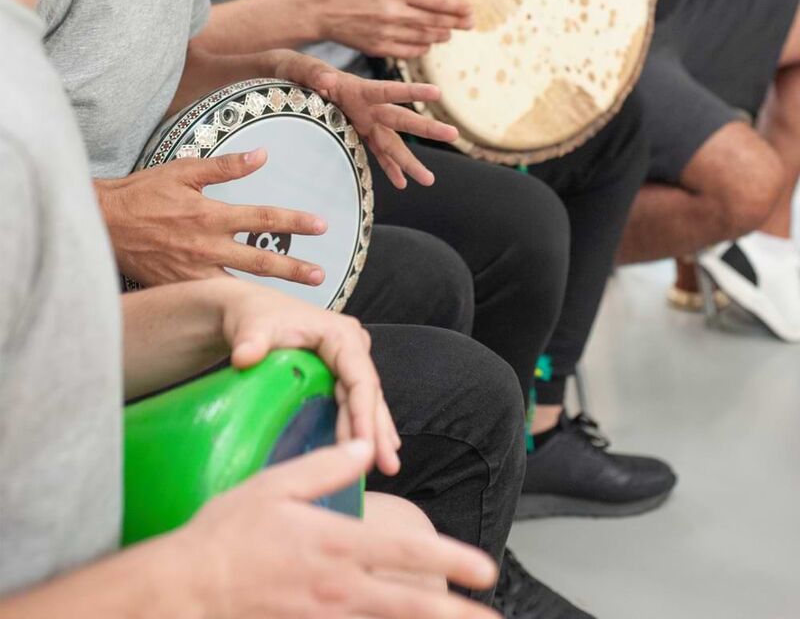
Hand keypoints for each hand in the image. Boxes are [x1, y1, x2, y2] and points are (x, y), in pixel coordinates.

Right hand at [96, 152, 327, 287]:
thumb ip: (226, 166)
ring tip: (297, 301)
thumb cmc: (143, 193)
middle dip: (293, 268)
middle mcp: (206, 247)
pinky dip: (235, 306)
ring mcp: (193, 272)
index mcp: (211, 215)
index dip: (294, 222)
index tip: (321, 225)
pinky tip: (254, 311)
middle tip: (320, 275)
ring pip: (240, 286)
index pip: (263, 218)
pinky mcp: (179, 288)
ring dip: (270, 293)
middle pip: (259, 259)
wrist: (103, 223)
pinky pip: (213, 299)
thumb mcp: (184, 171)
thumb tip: (261, 154)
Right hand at [180, 441, 496, 617]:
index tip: (485, 569)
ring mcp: (323, 618)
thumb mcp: (276, 485)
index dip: (450, 560)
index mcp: (335, 544)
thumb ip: (326, 466)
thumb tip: (365, 447)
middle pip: (408, 603)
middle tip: (492, 616)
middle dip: (454, 612)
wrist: (185, 590)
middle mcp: (337, 588)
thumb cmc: (227, 534)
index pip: (406, 554)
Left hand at [219, 284, 399, 474]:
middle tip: (386, 467)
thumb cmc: (254, 316)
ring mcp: (347, 359)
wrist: (248, 311)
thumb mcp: (254, 327)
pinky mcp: (339, 371)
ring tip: (386, 466)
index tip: (364, 447)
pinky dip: (362, 425)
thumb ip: (251, 341)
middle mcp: (351, 345)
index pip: (360, 378)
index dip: (364, 414)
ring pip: (366, 399)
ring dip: (375, 432)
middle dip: (376, 430)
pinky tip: (370, 449)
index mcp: (340, 333)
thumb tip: (244, 357)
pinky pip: (354, 400)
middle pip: (368, 393)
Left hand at [310, 67, 458, 188]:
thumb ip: (313, 73)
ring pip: (392, 144)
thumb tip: (325, 80)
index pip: (388, 91)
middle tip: (454, 133)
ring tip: (429, 180)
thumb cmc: (297, 70)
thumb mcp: (301, 69)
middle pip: (400, 120)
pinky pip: (377, 152)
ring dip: (410, 162)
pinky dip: (389, 168)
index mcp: (358, 90)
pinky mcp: (357, 131)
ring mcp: (365, 121)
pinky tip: (401, 183)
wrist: (291, 77)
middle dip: (427, 128)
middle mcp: (367, 107)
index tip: (436, 92)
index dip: (411, 92)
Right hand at [321, 0, 473, 57]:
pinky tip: (427, 43)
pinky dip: (422, 48)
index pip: (436, 0)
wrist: (317, 9)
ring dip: (441, 35)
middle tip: (470, 22)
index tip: (470, 9)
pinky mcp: (378, 47)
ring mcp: (387, 33)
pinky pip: (408, 51)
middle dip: (456, 22)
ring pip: (424, 37)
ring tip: (450, 32)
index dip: (457, 6)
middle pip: (435, 21)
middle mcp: (395, 13)